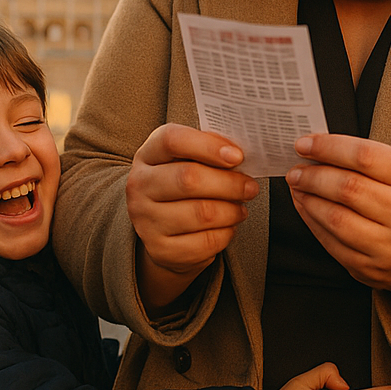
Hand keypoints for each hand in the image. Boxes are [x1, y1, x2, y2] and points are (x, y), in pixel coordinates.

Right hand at [126, 124, 258, 307]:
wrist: (164, 229)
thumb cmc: (184, 184)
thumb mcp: (190, 159)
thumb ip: (210, 150)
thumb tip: (239, 153)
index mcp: (148, 154)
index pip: (171, 140)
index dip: (208, 146)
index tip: (238, 156)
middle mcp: (140, 186)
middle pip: (188, 178)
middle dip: (229, 183)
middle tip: (250, 187)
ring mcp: (146, 220)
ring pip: (202, 213)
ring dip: (231, 210)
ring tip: (240, 208)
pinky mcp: (161, 249)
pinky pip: (206, 242)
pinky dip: (226, 233)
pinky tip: (227, 226)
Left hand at [287, 135, 390, 316]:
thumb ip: (364, 159)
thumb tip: (315, 149)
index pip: (365, 156)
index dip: (328, 148)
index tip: (304, 143)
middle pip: (347, 188)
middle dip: (313, 176)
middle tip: (296, 169)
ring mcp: (389, 245)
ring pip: (335, 218)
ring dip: (308, 199)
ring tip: (298, 186)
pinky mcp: (370, 267)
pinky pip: (330, 242)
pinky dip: (311, 221)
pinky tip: (305, 206)